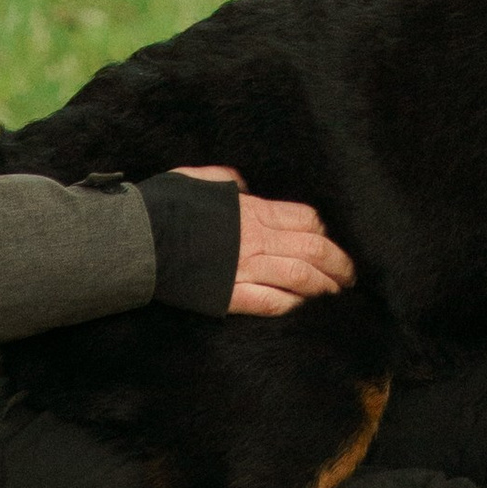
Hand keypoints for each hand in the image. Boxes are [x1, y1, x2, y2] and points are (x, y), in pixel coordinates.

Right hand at [173, 166, 355, 316]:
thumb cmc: (163, 206)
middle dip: (338, 263)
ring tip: (336, 294)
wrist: (135, 240)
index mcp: (251, 209)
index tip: (330, 242)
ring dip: (324, 287)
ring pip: (300, 278)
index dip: (324, 232)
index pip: (304, 219)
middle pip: (312, 250)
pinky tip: (303, 307)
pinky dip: (292, 305)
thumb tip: (242, 184)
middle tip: (351, 275)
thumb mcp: (197, 179)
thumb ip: (225, 182)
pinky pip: (271, 302)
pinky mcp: (229, 296)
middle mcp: (255, 238)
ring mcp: (244, 269)